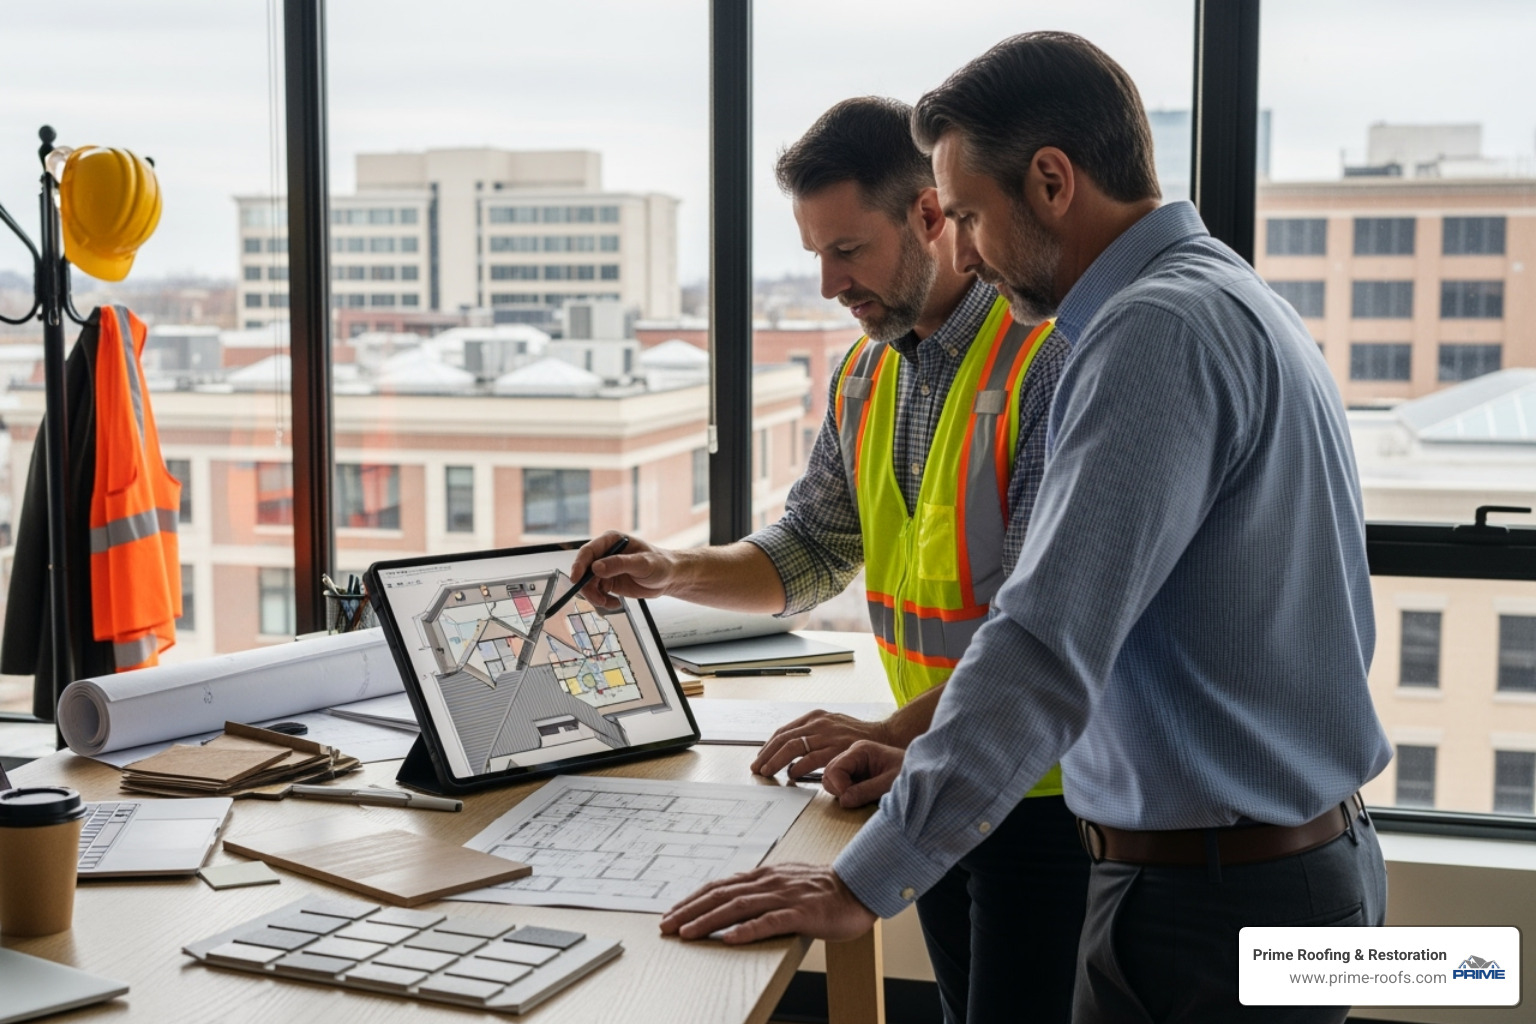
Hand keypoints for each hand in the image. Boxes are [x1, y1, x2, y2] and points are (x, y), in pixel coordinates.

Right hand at [569, 531, 676, 610]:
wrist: (668, 577)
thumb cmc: (659, 564)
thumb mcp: (642, 563)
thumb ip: (619, 564)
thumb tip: (596, 567)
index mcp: (611, 541)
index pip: (588, 551)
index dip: (579, 565)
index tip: (576, 579)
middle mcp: (605, 554)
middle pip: (584, 570)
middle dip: (587, 586)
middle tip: (597, 599)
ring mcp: (605, 568)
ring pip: (588, 584)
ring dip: (595, 596)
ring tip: (609, 602)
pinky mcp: (608, 582)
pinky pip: (597, 593)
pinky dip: (602, 600)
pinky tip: (614, 603)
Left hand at [660, 863, 875, 944]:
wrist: (860, 887)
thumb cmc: (823, 890)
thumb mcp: (785, 885)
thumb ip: (760, 891)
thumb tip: (730, 904)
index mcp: (764, 876)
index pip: (719, 886)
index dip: (693, 900)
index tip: (671, 913)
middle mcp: (769, 882)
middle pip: (721, 895)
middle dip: (690, 910)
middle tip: (666, 926)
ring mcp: (785, 896)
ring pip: (739, 907)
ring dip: (709, 920)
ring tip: (688, 933)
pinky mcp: (802, 913)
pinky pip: (771, 921)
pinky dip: (748, 929)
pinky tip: (731, 938)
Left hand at [751, 711, 890, 779]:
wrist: (883, 737)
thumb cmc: (855, 736)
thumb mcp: (831, 726)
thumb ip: (812, 734)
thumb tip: (789, 749)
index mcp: (815, 717)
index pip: (784, 731)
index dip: (769, 746)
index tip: (760, 757)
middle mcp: (819, 723)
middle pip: (784, 738)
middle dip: (767, 754)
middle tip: (757, 767)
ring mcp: (828, 734)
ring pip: (793, 746)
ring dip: (776, 760)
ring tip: (768, 771)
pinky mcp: (837, 748)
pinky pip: (811, 758)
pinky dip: (798, 767)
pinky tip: (791, 774)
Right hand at [822, 740, 904, 808]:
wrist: (924, 773)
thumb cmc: (911, 772)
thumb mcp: (890, 783)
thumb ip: (866, 791)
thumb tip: (843, 800)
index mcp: (861, 750)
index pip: (835, 767)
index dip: (839, 785)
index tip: (850, 798)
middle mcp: (854, 755)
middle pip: (829, 773)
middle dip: (838, 789)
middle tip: (854, 799)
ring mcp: (853, 765)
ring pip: (831, 780)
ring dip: (840, 792)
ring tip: (859, 798)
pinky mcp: (856, 775)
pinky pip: (840, 786)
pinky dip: (844, 794)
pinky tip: (860, 797)